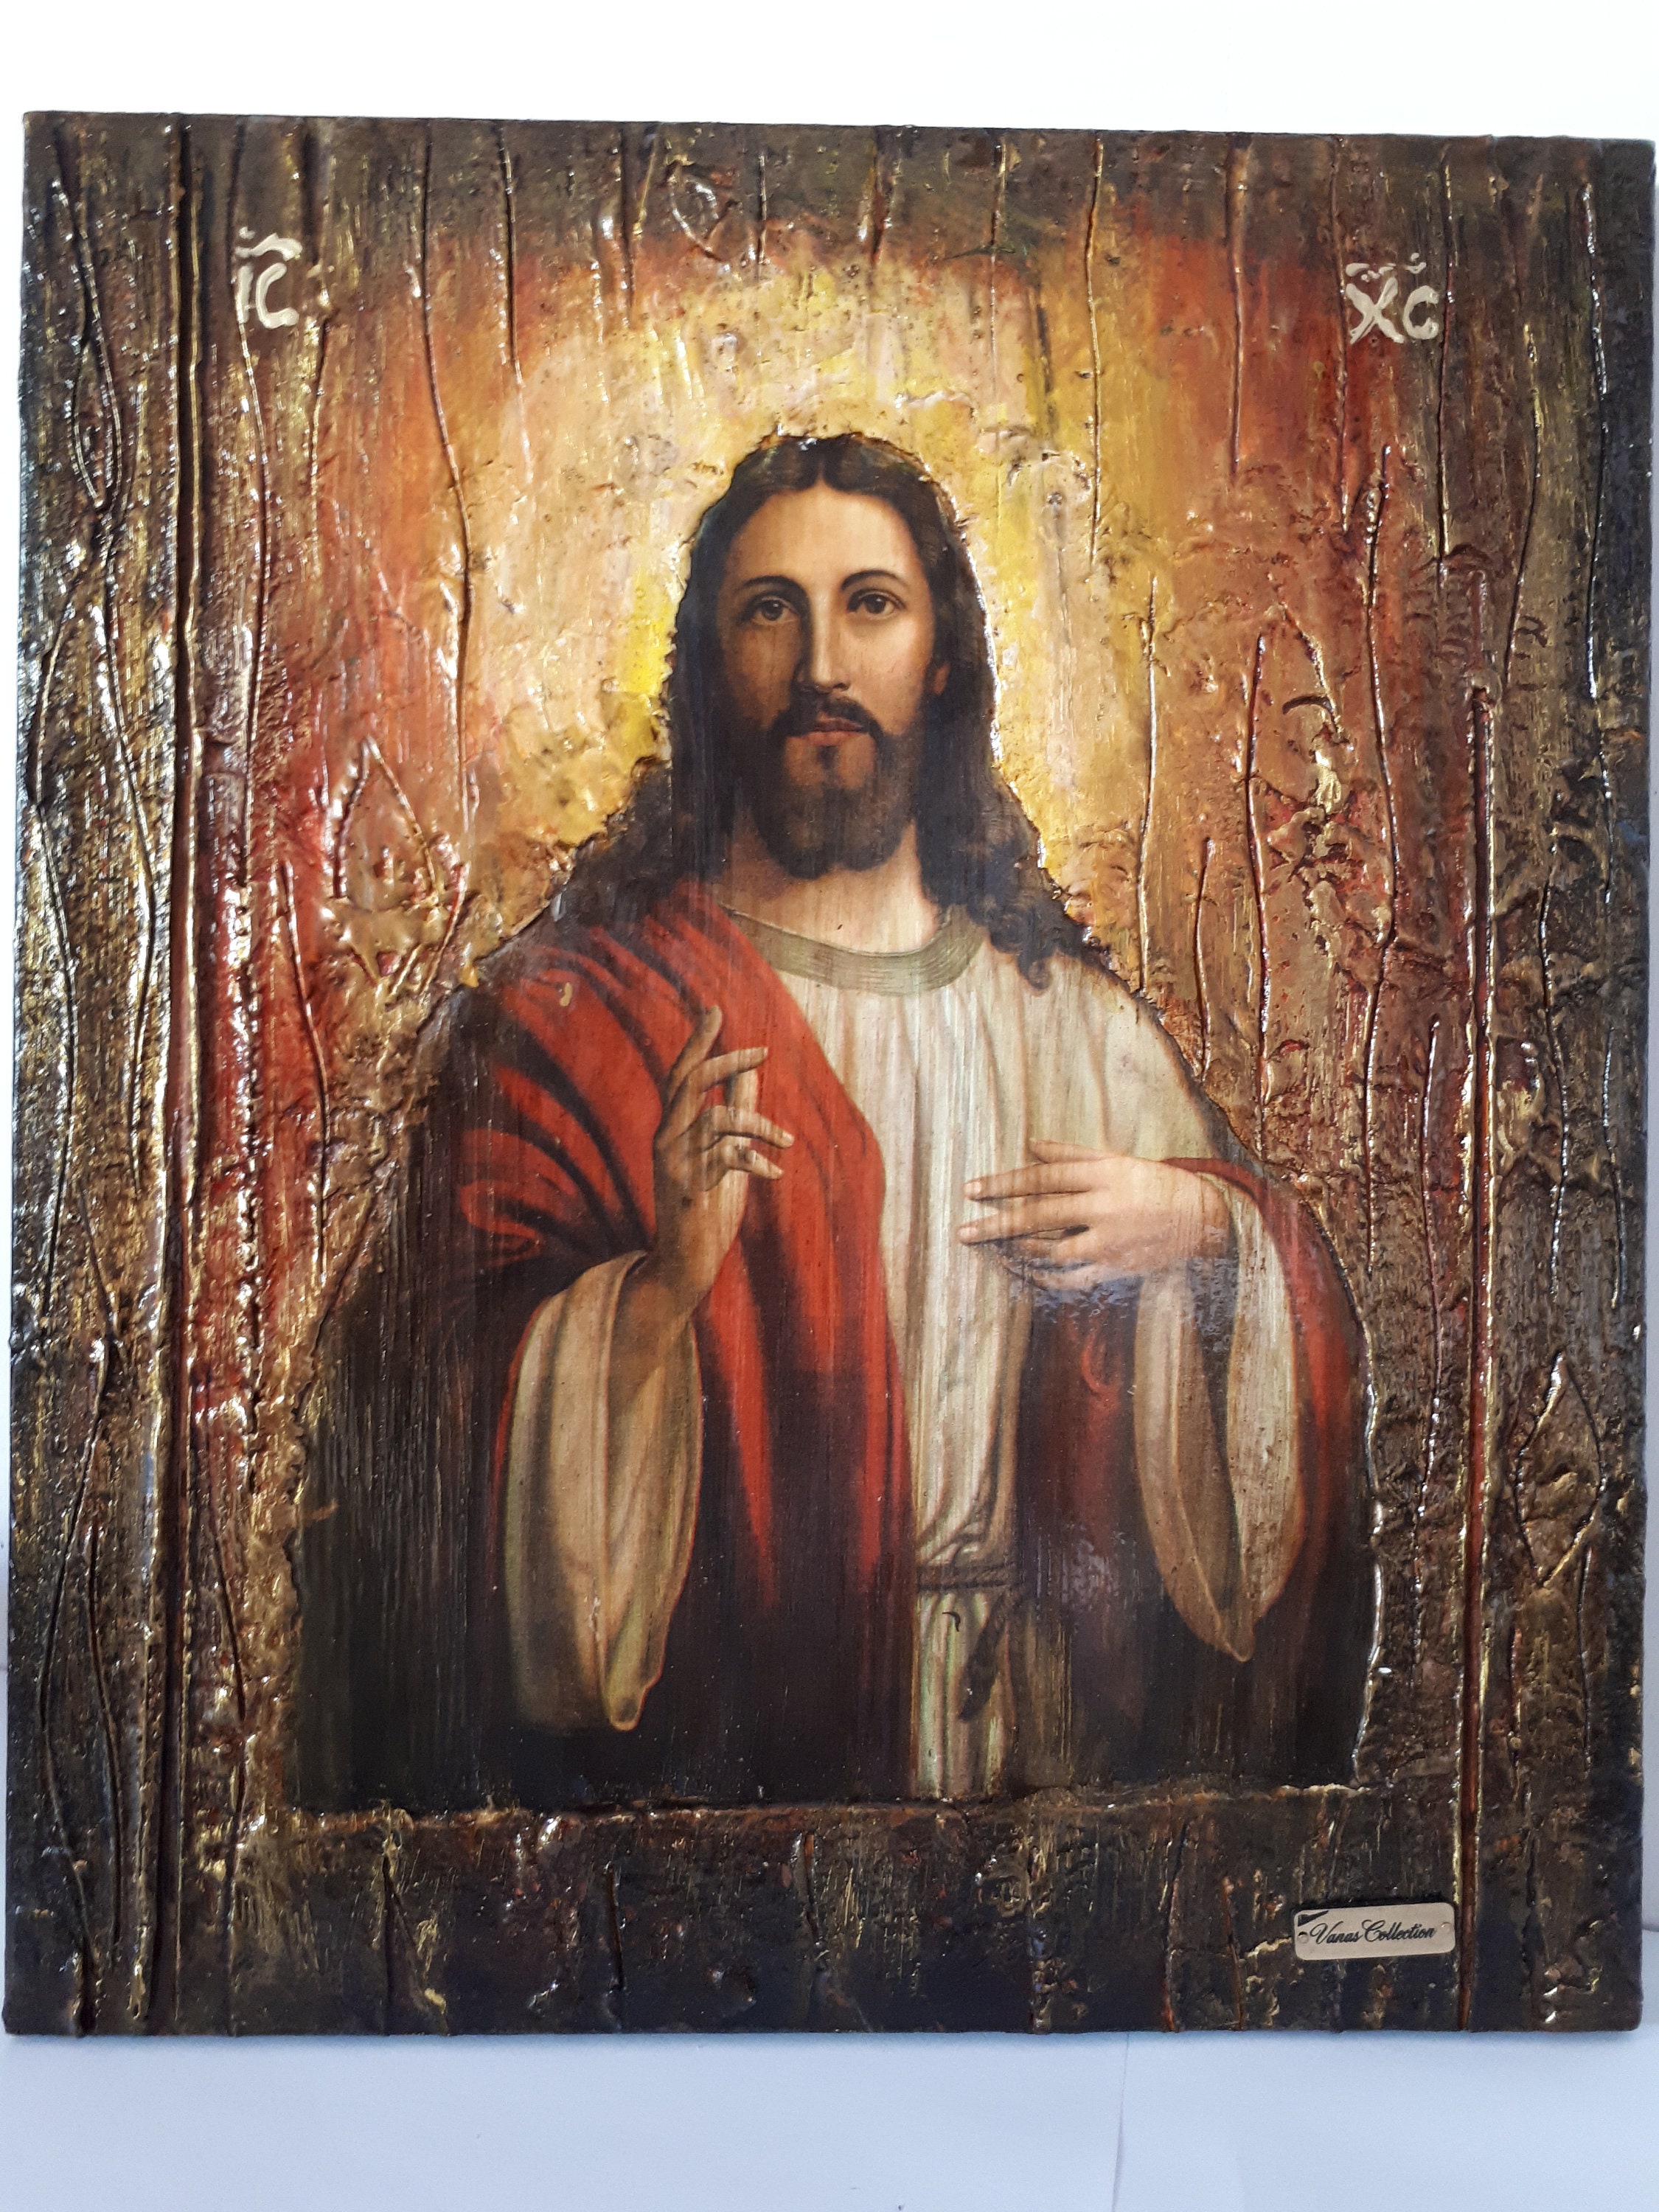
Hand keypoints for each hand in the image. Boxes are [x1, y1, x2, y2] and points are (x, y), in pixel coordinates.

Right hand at [611, 1009, 792, 1412]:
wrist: (684, 1264)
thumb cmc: (706, 1208)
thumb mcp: (725, 1154)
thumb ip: (735, 1112)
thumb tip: (749, 1070)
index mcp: (672, 1128)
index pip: (680, 1074)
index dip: (697, 1042)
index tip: (715, 1009)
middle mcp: (666, 1140)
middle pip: (689, 1084)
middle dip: (725, 1062)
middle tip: (762, 1052)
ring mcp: (674, 1165)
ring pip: (715, 1120)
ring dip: (759, 1125)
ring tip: (786, 1140)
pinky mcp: (688, 1190)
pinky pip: (725, 1159)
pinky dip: (756, 1162)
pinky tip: (775, 1175)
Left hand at [958, 1140, 1227, 1292]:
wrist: (1203, 1218)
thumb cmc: (1153, 1183)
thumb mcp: (1116, 1160)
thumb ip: (1072, 1154)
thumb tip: (1030, 1145)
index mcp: (1101, 1175)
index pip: (1042, 1178)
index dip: (1003, 1183)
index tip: (971, 1189)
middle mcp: (1103, 1208)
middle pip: (1038, 1215)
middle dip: (996, 1223)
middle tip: (962, 1231)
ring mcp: (1109, 1242)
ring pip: (1051, 1251)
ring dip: (1016, 1252)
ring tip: (992, 1249)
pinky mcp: (1116, 1270)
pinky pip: (1072, 1280)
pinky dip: (1044, 1279)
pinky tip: (1024, 1273)